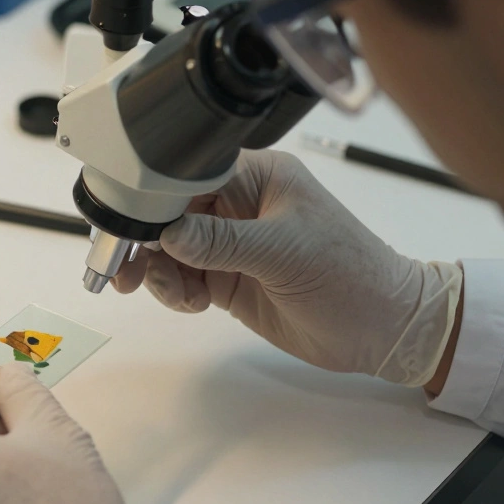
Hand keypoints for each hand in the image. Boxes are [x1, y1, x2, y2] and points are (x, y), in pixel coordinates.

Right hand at [114, 150, 461, 386]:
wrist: (382, 329)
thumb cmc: (351, 277)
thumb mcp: (283, 253)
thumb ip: (221, 241)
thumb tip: (168, 233)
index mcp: (258, 177)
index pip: (188, 173)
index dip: (152, 194)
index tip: (125, 219)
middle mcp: (239, 204)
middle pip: (169, 212)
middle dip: (144, 239)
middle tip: (122, 267)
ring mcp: (231, 243)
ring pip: (169, 248)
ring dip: (159, 271)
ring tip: (174, 293)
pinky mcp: (228, 277)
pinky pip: (182, 277)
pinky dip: (175, 290)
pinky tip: (190, 302)